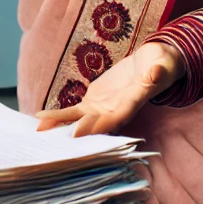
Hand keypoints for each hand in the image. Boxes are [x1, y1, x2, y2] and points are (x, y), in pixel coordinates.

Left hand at [35, 42, 183, 135]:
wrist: (153, 64)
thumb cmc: (161, 65)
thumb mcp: (162, 66)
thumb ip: (157, 73)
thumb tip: (154, 74)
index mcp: (131, 103)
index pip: (114, 118)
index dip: (97, 127)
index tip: (78, 133)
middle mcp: (115, 112)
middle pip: (93, 125)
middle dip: (72, 133)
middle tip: (52, 140)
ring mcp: (103, 108)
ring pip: (79, 121)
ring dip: (60, 126)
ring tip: (39, 130)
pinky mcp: (94, 101)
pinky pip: (74, 111)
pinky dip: (59, 116)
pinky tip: (42, 120)